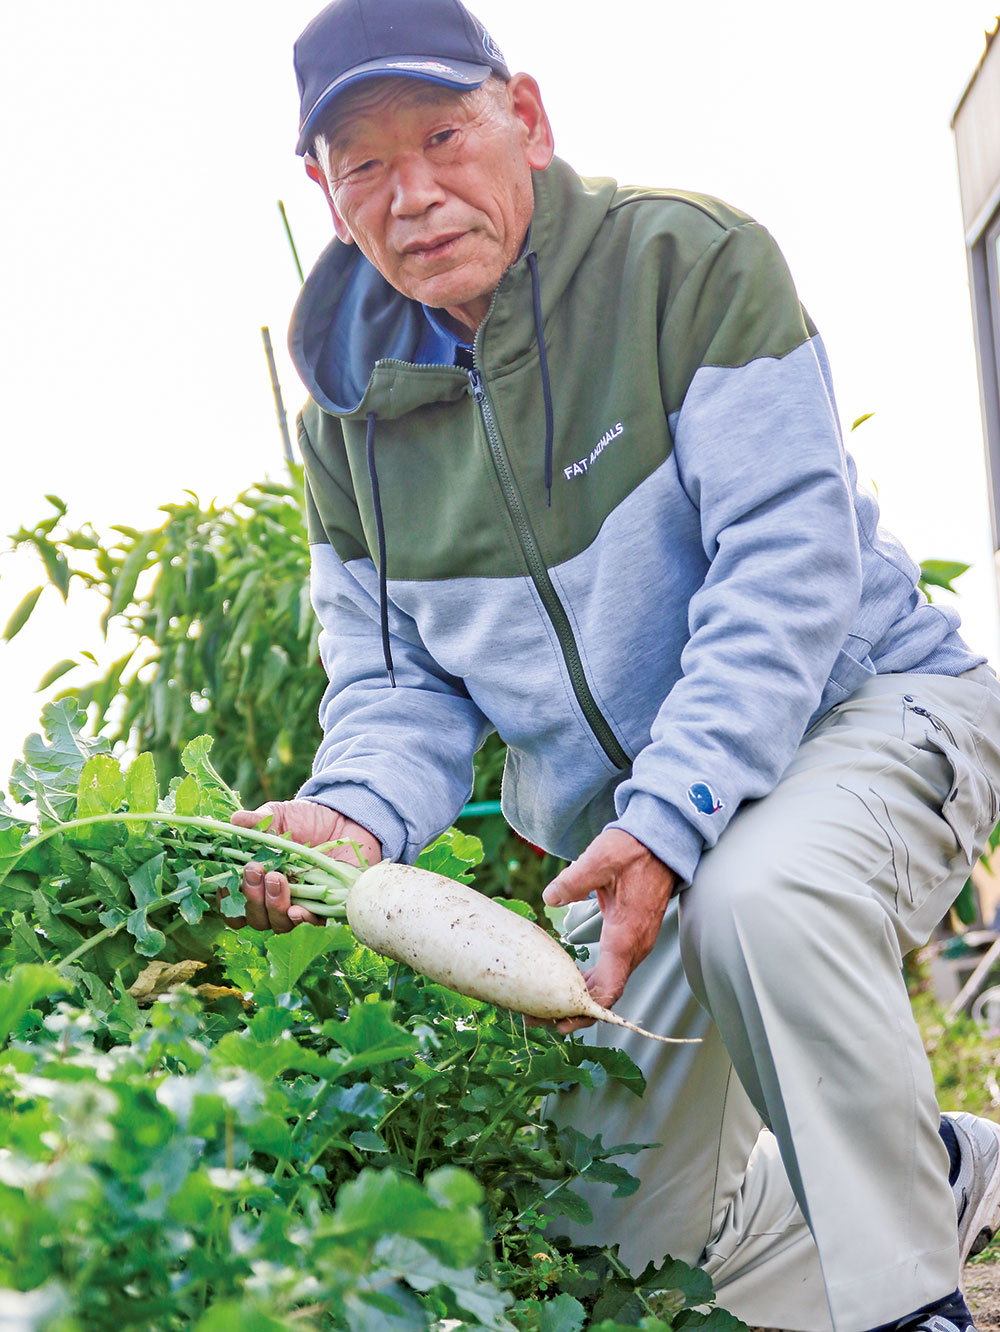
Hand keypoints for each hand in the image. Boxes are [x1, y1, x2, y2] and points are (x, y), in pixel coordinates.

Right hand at [225, 800, 381, 932]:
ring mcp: (298, 905)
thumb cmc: (306, 819)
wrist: (345, 820)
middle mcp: (273, 899)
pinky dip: (302, 919)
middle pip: (254, 918)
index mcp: (256, 881)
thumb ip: (258, 821)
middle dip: (251, 897)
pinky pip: (309, 925)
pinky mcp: (323, 908)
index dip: (225, 900)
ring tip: (277, 879)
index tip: (226, 881)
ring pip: (278, 925)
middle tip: (256, 870)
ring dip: (273, 906)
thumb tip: (235, 820)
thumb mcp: (279, 815)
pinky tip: (298, 909)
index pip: (232, 905)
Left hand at [542, 829, 676, 1032]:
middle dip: (573, 1010)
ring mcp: (635, 943)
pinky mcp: (631, 937)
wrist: (663, 842)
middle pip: (605, 995)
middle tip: (538, 1016)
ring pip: (609, 983)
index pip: (608, 990)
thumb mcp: (601, 859)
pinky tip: (569, 979)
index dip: (584, 1012)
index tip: (558, 1023)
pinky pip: (612, 969)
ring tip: (548, 1002)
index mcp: (625, 936)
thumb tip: (550, 897)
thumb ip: (574, 880)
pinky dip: (591, 981)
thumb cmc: (634, 850)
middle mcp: (634, 947)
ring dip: (580, 997)